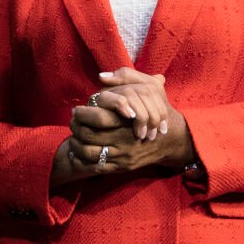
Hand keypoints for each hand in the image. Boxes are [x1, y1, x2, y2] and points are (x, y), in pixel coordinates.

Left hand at [69, 70, 193, 170]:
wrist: (171, 139)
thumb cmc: (157, 109)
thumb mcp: (148, 88)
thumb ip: (126, 77)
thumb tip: (102, 77)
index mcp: (126, 119)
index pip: (97, 117)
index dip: (82, 114)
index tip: (75, 110)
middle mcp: (124, 138)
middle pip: (90, 135)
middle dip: (76, 128)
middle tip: (71, 123)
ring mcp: (123, 154)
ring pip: (90, 152)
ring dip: (76, 145)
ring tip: (72, 138)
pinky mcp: (122, 167)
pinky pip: (96, 166)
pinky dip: (83, 161)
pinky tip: (78, 153)